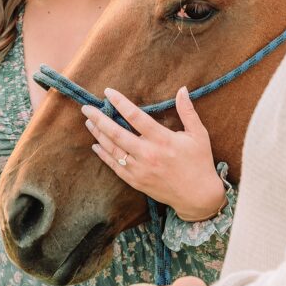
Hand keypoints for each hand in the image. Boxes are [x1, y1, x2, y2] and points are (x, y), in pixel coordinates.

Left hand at [81, 86, 226, 220]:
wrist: (197, 196)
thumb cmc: (199, 162)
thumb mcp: (198, 134)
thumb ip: (187, 111)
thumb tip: (182, 89)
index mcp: (163, 139)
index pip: (136, 117)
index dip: (120, 103)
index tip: (108, 92)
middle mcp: (148, 154)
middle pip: (117, 133)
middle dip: (99, 119)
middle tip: (86, 108)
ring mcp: (140, 169)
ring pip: (113, 150)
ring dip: (98, 135)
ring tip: (88, 122)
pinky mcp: (136, 181)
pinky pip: (115, 167)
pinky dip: (104, 155)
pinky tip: (96, 145)